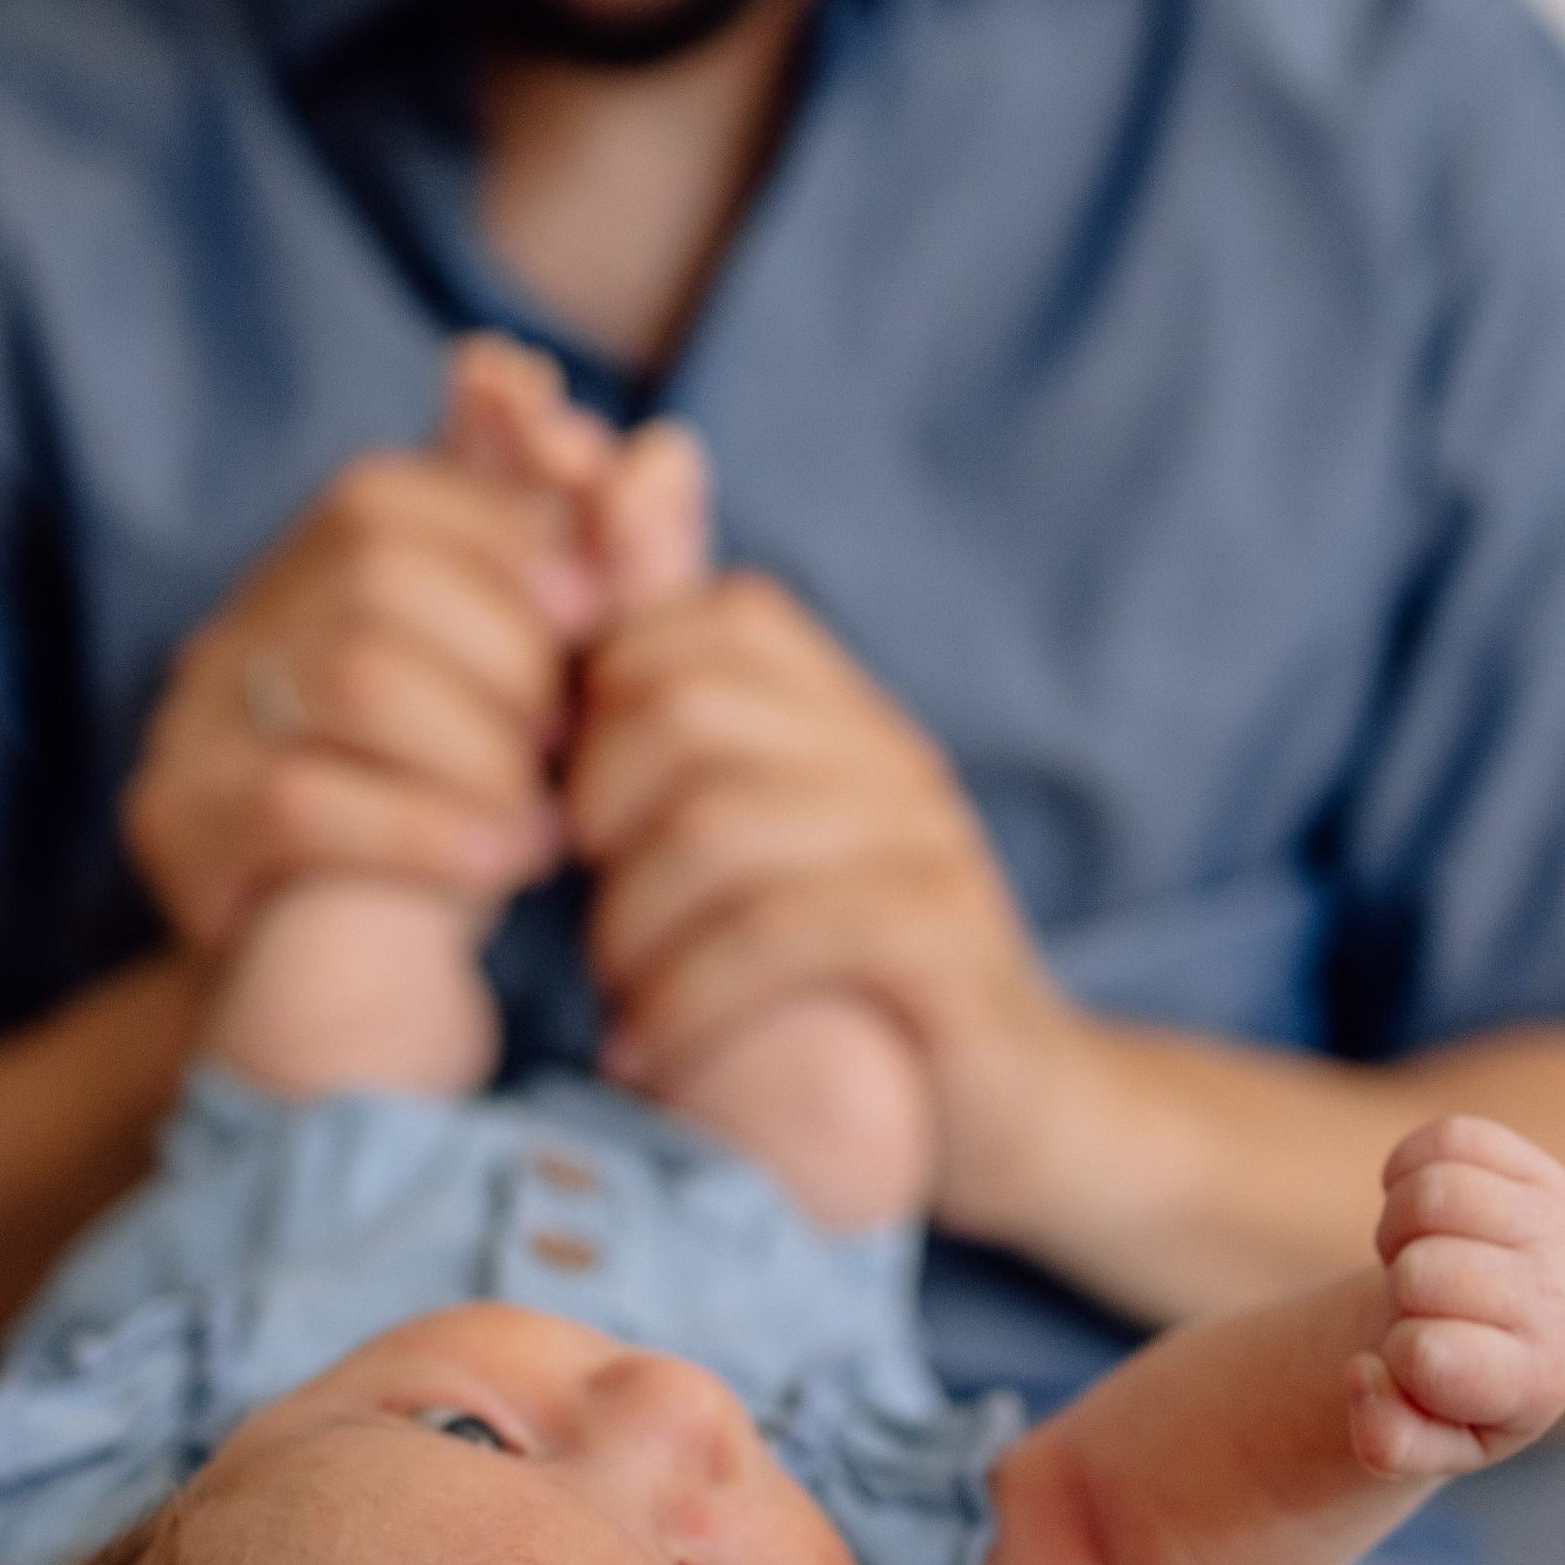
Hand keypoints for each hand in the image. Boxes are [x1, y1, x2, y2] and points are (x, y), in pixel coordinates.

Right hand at [122, 442, 601, 954]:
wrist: (352, 1004)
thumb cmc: (459, 818)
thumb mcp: (535, 689)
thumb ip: (587, 560)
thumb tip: (633, 432)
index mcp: (307, 573)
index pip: (388, 492)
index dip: (504, 527)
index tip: (598, 604)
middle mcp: (233, 629)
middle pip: (374, 574)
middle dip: (506, 655)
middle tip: (571, 738)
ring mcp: (189, 724)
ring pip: (351, 678)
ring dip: (479, 749)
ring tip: (541, 820)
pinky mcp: (177, 826)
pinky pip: (305, 799)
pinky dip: (427, 828)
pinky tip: (495, 866)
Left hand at [570, 572, 1077, 1236]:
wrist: (1009, 1108)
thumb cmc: (833, 970)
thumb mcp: (742, 827)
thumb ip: (681, 674)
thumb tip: (646, 456)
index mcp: (838, 707)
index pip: (686, 621)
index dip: (589, 705)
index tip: (555, 809)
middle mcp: (888, 753)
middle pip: (682, 711)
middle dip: (592, 811)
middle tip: (575, 905)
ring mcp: (925, 844)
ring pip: (715, 829)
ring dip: (628, 927)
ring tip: (616, 992)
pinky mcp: (939, 945)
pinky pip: (774, 934)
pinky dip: (683, 998)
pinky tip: (645, 1051)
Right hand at [1347, 1117, 1564, 1477]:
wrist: (1491, 1332)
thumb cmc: (1443, 1395)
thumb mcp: (1413, 1438)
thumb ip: (1385, 1438)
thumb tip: (1364, 1371)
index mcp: (1537, 1383)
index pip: (1432, 1357)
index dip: (1395, 1357)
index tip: (1412, 1361)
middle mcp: (1561, 1302)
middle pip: (1424, 1272)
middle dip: (1396, 1291)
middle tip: (1415, 1308)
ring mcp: (1555, 1230)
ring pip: (1436, 1194)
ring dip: (1398, 1228)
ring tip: (1418, 1258)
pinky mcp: (1539, 1174)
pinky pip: (1450, 1139)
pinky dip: (1405, 1171)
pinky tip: (1424, 1214)